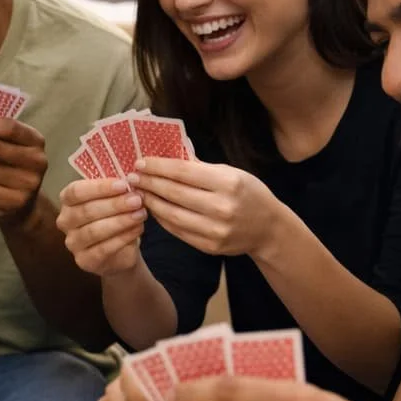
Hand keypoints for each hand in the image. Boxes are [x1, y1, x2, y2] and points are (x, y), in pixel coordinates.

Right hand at [57, 177, 146, 276]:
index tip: (124, 185)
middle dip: (115, 204)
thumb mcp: (113, 200)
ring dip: (121, 221)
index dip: (100, 188)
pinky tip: (138, 229)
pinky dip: (123, 237)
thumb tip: (132, 181)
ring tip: (140, 214)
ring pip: (95, 230)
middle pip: (87, 210)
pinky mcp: (84, 260)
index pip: (77, 191)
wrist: (119, 250)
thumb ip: (116, 190)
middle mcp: (65, 221)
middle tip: (137, 200)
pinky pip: (104, 248)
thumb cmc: (113, 217)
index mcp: (68, 200)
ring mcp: (73, 243)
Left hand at [131, 157, 282, 256]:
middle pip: (174, 193)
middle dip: (149, 183)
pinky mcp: (209, 246)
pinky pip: (177, 231)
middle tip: (132, 177)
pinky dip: (162, 219)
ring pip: (172, 215)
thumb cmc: (249, 194)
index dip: (158, 167)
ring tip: (139, 192)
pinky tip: (154, 208)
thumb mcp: (232, 173)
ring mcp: (215, 230)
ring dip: (151, 202)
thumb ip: (200, 166)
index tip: (141, 162)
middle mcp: (221, 208)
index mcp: (228, 183)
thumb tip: (169, 154)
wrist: (268, 229)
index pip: (183, 172)